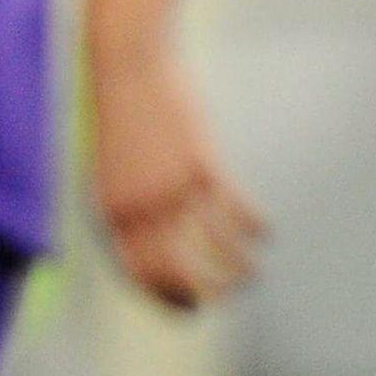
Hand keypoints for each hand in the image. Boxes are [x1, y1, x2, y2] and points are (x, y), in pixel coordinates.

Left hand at [90, 46, 263, 308]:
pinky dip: (254, 228)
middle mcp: (138, 205)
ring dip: (239, 270)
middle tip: (224, 297)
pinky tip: (265, 232)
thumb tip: (144, 239)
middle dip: (206, 294)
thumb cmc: (121, 118)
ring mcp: (170, 186)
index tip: (192, 309)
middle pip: (178, 273)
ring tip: (251, 272)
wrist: (126, 66)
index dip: (167, 299)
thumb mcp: (112, 166)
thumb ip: (127, 204)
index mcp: (111, 210)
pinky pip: (235, 211)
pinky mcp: (200, 164)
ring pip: (216, 249)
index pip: (138, 275)